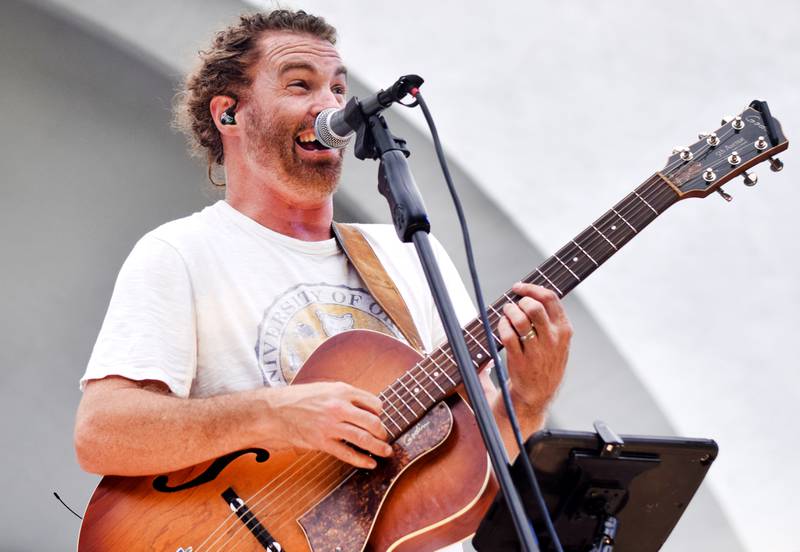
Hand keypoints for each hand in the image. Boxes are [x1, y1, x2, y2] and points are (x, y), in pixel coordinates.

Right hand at [266, 382, 392, 468]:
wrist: (276, 410)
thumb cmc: (302, 398)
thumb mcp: (327, 388)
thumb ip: (347, 396)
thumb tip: (368, 408)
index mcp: (342, 391)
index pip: (374, 403)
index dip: (381, 413)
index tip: (381, 419)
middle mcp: (339, 407)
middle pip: (372, 422)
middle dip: (383, 432)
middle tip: (386, 438)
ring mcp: (330, 425)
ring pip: (362, 438)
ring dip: (378, 447)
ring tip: (386, 451)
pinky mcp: (322, 442)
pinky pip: (347, 453)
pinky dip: (361, 460)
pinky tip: (370, 463)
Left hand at [497, 282, 572, 416]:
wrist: (539, 393)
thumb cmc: (546, 362)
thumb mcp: (559, 340)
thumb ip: (551, 318)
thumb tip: (532, 294)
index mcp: (564, 330)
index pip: (550, 298)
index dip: (532, 288)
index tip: (519, 287)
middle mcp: (552, 339)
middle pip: (535, 307)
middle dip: (520, 301)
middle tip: (513, 304)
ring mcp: (536, 350)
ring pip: (521, 320)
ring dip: (509, 312)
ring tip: (506, 313)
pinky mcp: (520, 360)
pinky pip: (508, 335)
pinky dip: (502, 325)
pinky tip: (502, 325)